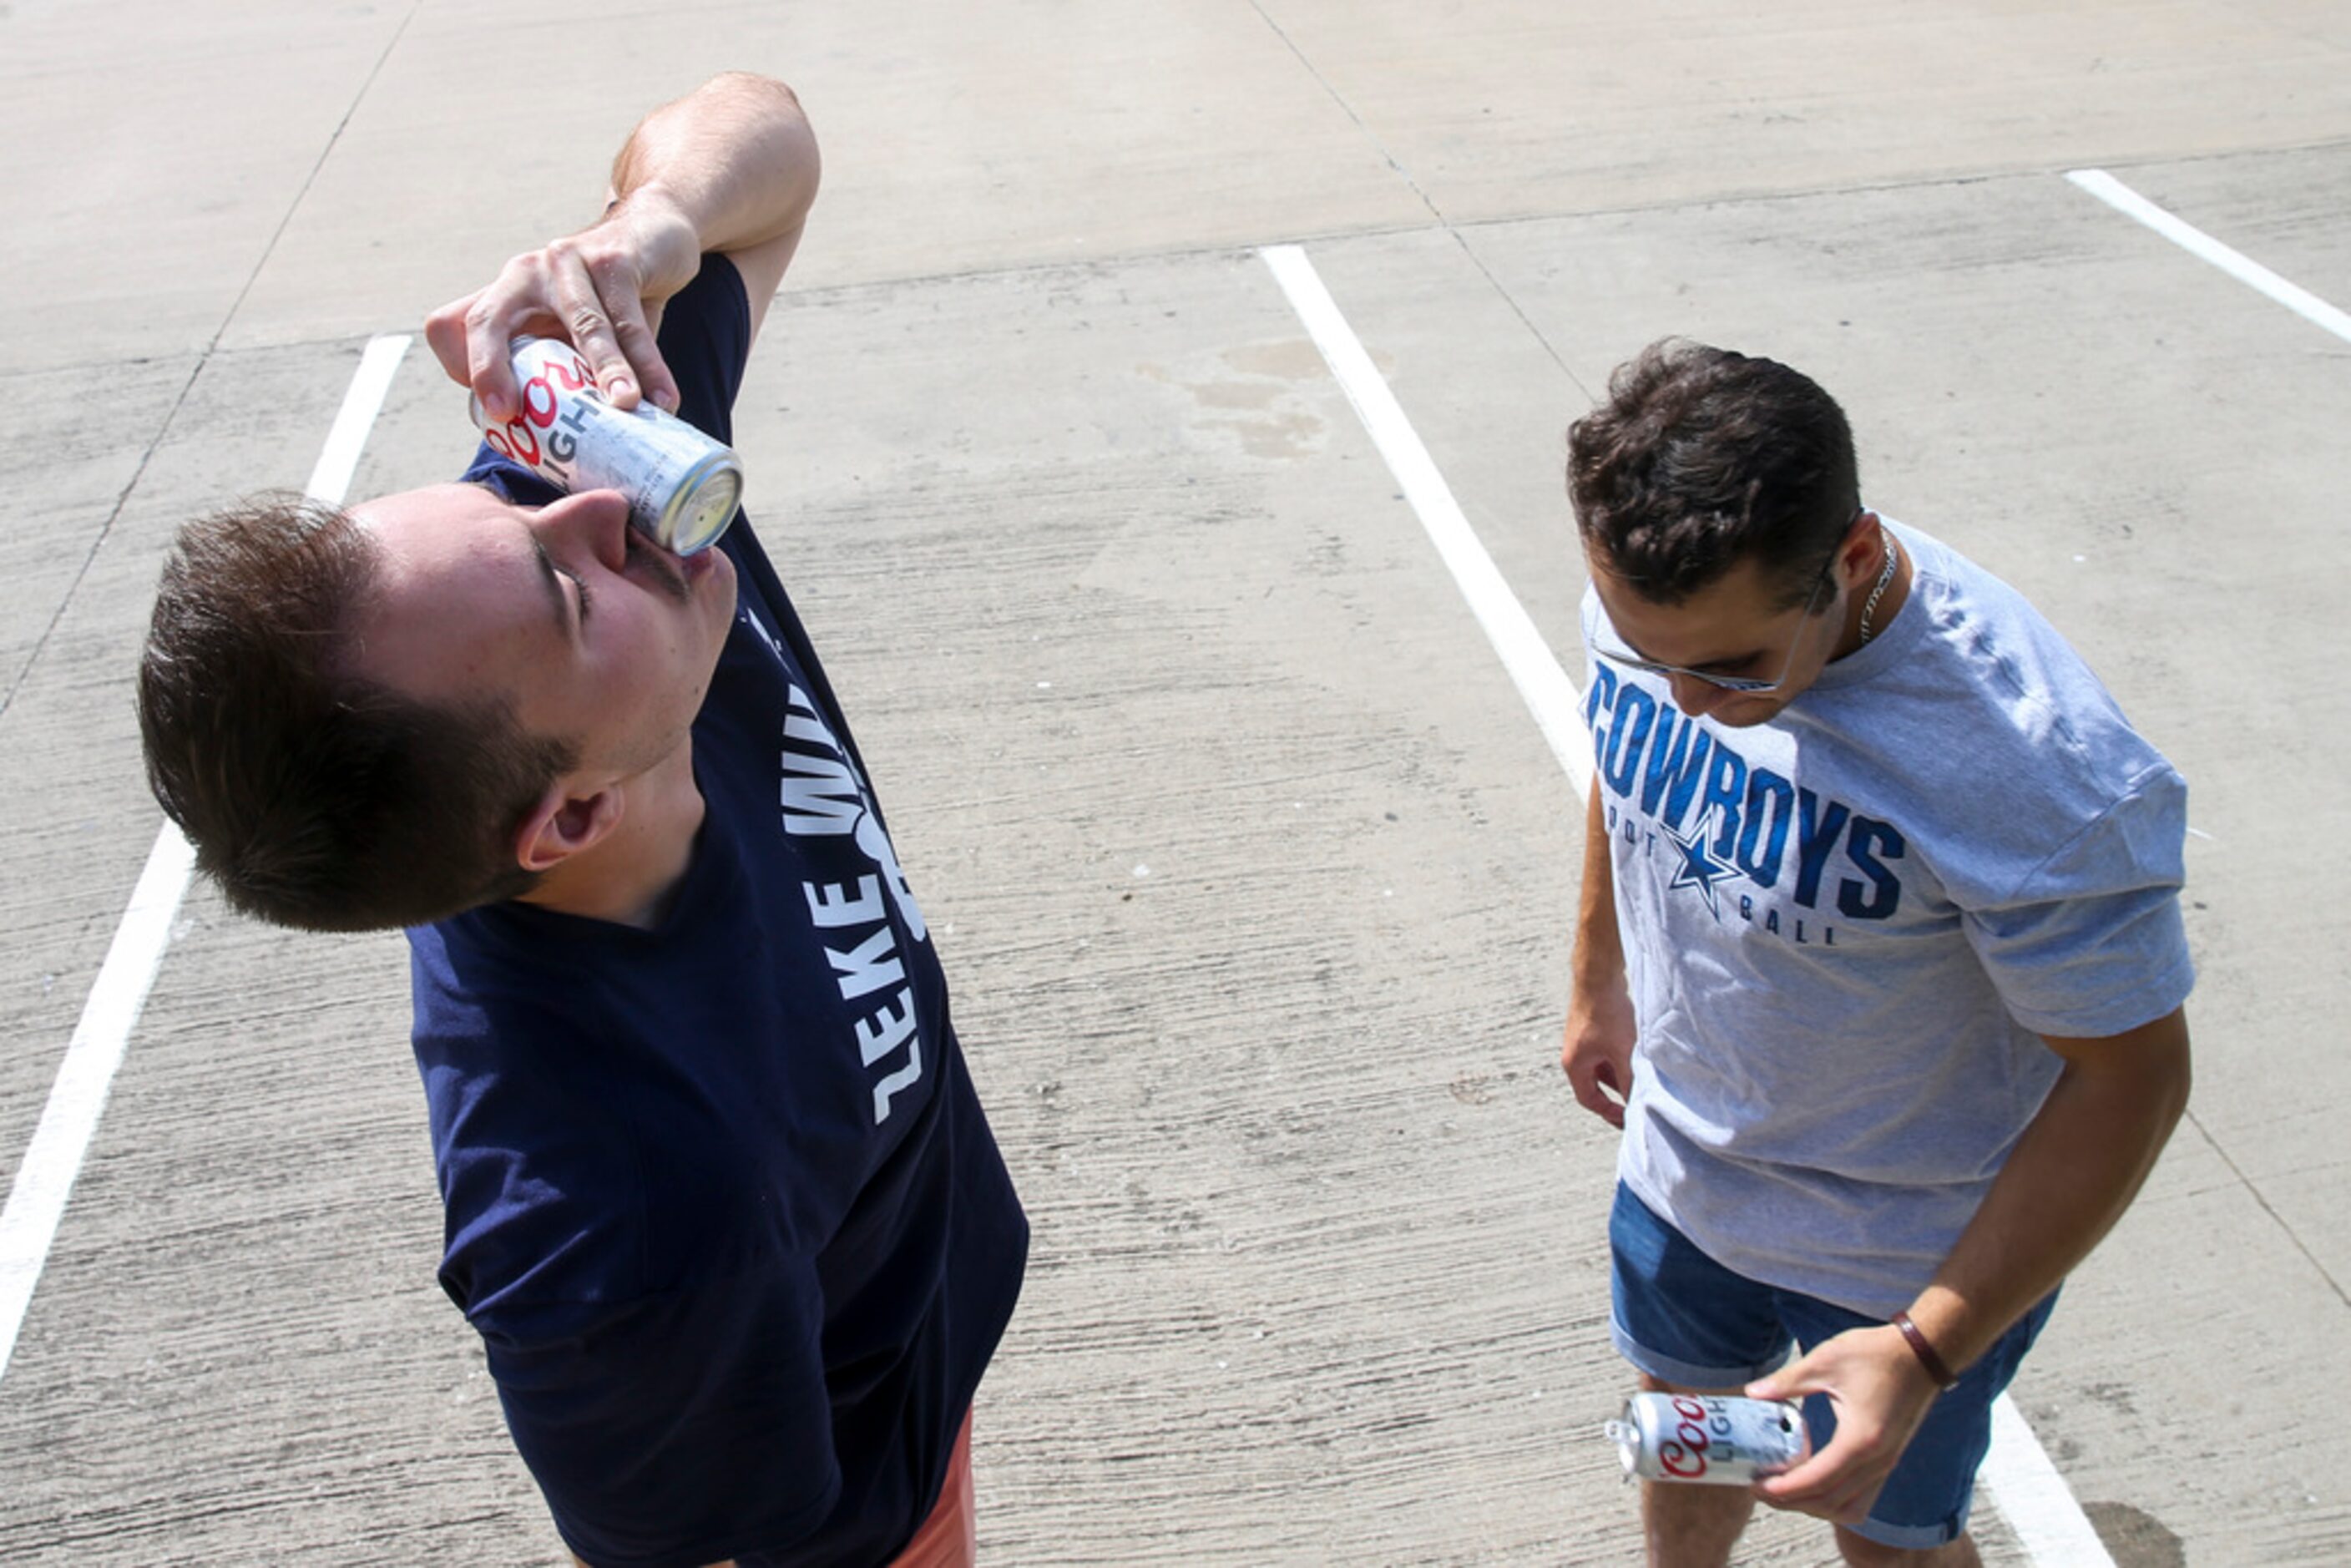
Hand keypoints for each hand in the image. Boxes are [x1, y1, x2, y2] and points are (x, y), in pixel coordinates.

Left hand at [426, 189, 703, 423]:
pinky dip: (650, 364)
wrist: (651, 233)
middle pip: (488, 318)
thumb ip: (558, 370)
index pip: (456, 325)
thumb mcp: (568, 328)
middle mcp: (524, 273)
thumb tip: (563, 447)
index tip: (493, 415)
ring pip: (582, 326)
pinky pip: (631, 322)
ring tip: (624, 407)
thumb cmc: (605, 299)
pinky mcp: (614, 260)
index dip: (464, 367)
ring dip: (605, 370)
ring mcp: (566, 262)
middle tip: (510, 416)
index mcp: (505, 294)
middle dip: (491, 367)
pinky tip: (664, 398)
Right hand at [1560, 978, 1635, 1127]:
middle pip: (1595, 1085)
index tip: (1627, 1119)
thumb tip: (1637, 1104)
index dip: (1608, 1112)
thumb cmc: (1607, 1013)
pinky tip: (1637, 1057)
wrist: (1599, 975)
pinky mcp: (1591, 1029)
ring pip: (1602, 1068)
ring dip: (1619, 1076)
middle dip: (1615, 1096)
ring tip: (1640, 1081)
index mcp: (1575, 1065)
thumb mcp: (1622, 1052)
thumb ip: (1629, 1080)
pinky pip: (1605, 1053)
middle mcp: (1575, 1054)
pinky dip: (1619, 1059)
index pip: (1589, 1099)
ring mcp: (1582, 1041)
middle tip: (1635, 1105)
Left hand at [1745, 1325, 1940, 1523]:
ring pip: (1849, 1508)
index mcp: (1860, 1440)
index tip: (1757, 1485)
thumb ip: (1787, 1381)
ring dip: (1814, 1507)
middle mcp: (1877, 1461)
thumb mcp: (1825, 1361)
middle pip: (1830, 1503)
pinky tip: (1814, 1485)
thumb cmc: (1876, 1355)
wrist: (1923, 1354)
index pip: (1817, 1481)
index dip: (1784, 1489)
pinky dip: (1836, 1503)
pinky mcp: (1889, 1461)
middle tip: (1760, 1488)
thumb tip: (1752, 1393)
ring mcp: (1886, 1465)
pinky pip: (1863, 1499)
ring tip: (1784, 1490)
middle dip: (1791, 1502)